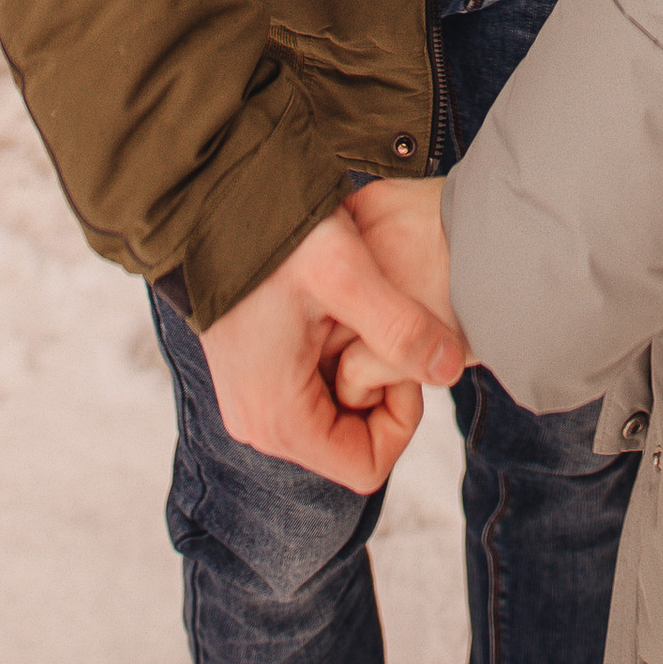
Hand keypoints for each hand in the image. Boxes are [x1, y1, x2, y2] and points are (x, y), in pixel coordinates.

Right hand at [197, 203, 466, 489]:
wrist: (209, 199)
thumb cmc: (272, 235)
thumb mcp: (345, 274)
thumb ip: (400, 327)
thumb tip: (453, 369)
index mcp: (280, 418)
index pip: (368, 465)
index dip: (401, 415)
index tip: (401, 350)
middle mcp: (259, 423)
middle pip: (351, 441)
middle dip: (381, 388)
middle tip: (382, 322)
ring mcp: (253, 399)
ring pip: (335, 413)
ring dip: (360, 367)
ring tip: (358, 308)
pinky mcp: (254, 374)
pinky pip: (312, 387)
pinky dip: (337, 355)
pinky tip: (335, 306)